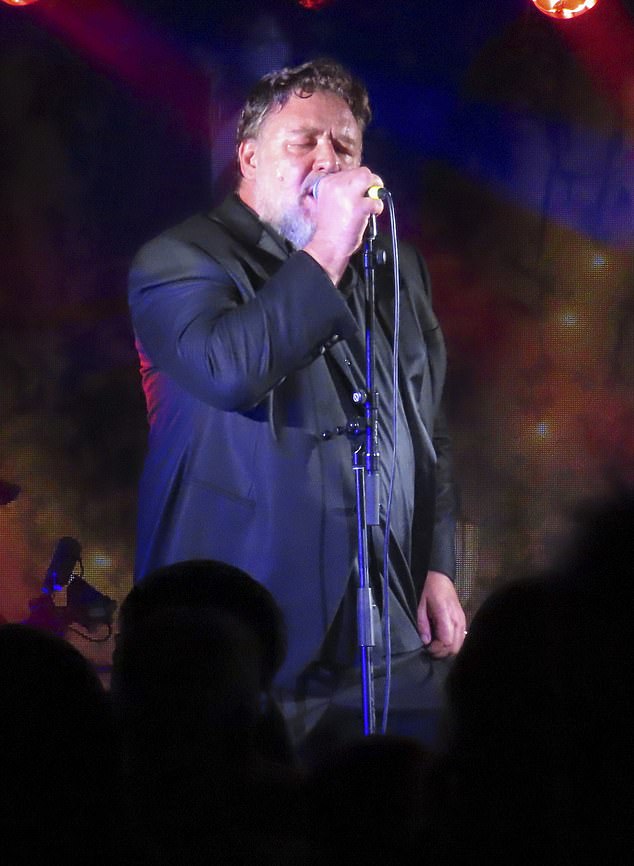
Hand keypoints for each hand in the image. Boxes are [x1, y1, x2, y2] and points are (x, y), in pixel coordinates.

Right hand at [303, 166, 383, 283]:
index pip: (349, 172)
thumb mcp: (329, 202)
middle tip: (372, 194)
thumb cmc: (329, 229)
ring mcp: (347, 194)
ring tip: (372, 203)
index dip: (357, 181)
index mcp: (326, 182)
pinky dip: (377, 207)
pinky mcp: (359, 206)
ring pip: (370, 179)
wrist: (327, 246)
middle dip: (370, 182)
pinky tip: (371, 214)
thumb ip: (342, 191)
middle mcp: (336, 184)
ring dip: (375, 190)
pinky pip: (376, 200)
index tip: (359, 192)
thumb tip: (362, 186)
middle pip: (362, 172)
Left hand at [417, 570, 466, 658]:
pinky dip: (453, 643)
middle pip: (454, 647)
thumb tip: (426, 641)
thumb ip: (423, 624)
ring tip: (436, 646)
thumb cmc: (429, 590)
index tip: (427, 648)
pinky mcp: (463, 620)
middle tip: (430, 650)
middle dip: (442, 652)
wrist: (441, 577)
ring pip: (459, 644)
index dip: (437, 649)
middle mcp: (457, 620)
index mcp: (445, 615)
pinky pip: (461, 638)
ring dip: (447, 649)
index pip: (446, 641)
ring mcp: (462, 620)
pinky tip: (442, 640)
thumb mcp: (420, 605)